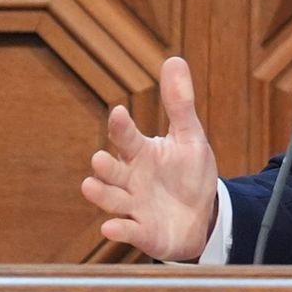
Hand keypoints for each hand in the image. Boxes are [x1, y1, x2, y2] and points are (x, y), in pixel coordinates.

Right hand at [81, 56, 219, 261]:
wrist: (202, 215)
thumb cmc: (189, 174)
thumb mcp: (189, 137)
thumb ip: (179, 103)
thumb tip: (174, 59)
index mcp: (141, 153)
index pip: (127, 137)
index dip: (121, 126)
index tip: (118, 112)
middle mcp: (132, 179)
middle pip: (112, 170)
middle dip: (105, 166)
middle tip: (101, 158)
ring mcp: (135, 206)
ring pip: (111, 200)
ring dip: (101, 194)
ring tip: (90, 185)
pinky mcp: (142, 232)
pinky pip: (127, 231)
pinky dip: (119, 230)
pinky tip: (111, 229)